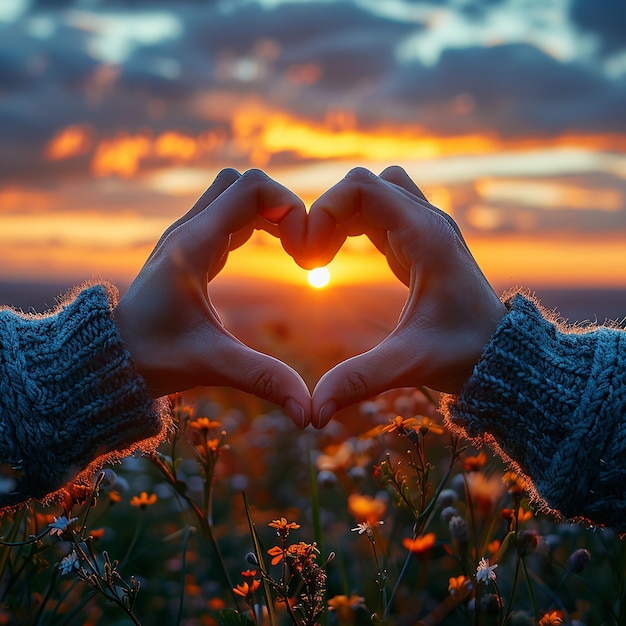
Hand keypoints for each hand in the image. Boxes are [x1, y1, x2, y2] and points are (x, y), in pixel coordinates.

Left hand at [113, 169, 310, 427]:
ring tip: (293, 250)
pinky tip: (272, 252)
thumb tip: (308, 411)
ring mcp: (188, 237)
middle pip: (245, 184)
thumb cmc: (152, 358)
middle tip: (300, 248)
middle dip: (281, 205)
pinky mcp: (191, 249)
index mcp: (194, 244)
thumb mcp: (211, 365)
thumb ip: (262, 379)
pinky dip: (258, 224)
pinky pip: (230, 216)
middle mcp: (190, 231)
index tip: (304, 250)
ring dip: (270, 213)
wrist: (109, 357)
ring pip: (237, 195)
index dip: (290, 207)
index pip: (253, 188)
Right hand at [297, 166, 506, 427]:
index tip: (310, 259)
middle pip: (363, 184)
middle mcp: (426, 222)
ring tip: (322, 255)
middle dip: (327, 213)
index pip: (361, 186)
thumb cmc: (465, 355)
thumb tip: (312, 413)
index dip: (324, 212)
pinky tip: (339, 255)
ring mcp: (424, 229)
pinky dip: (352, 224)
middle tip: (311, 259)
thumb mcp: (409, 364)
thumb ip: (361, 380)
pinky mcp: (419, 243)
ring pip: (372, 192)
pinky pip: (378, 213)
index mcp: (425, 236)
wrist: (502, 355)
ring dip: (341, 215)